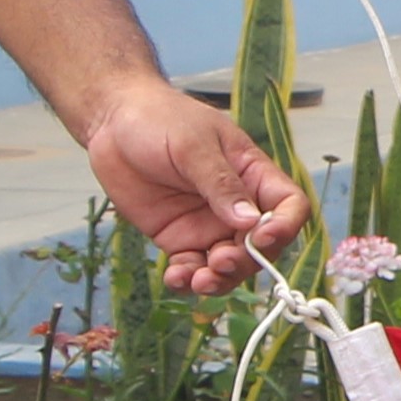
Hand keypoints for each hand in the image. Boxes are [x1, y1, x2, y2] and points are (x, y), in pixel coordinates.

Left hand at [74, 79, 308, 293]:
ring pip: (228, 265)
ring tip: (199, 281)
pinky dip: (187, 280)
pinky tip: (175, 278)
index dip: (284, 226)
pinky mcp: (179, 238)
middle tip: (220, 262)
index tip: (261, 238)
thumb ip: (220, 184)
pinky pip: (192, 268)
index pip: (288, 205)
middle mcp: (236, 205)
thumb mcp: (193, 146)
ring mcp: (208, 225)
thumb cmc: (160, 119)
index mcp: (252, 174)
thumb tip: (250, 221)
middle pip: (261, 246)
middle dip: (246, 261)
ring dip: (219, 279)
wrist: (112, 123)